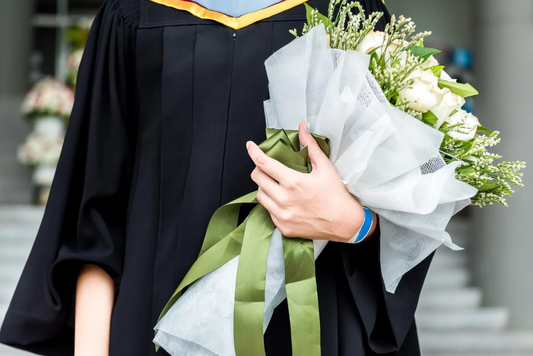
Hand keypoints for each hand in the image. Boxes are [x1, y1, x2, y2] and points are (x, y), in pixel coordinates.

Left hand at [247, 121, 370, 242]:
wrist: (345, 224)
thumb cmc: (336, 196)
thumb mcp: (325, 168)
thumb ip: (310, 147)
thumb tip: (302, 129)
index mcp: (293, 182)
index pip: (264, 163)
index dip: (254, 152)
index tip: (250, 146)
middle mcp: (284, 199)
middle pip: (257, 178)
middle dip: (259, 168)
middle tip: (267, 166)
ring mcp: (282, 215)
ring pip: (259, 195)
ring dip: (264, 186)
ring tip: (275, 183)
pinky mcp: (284, 227)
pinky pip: (268, 211)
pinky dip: (271, 203)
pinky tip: (282, 199)